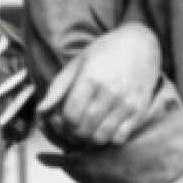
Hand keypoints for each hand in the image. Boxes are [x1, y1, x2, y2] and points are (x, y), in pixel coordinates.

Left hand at [39, 22, 161, 146]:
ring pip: (102, 137)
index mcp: (91, 79)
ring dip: (90, 139)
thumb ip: (57, 88)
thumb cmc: (106, 51)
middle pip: (84, 129)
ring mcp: (127, 102)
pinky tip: (106, 127)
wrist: (141, 43)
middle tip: (73, 126)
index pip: (70, 115)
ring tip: (88, 129)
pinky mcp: (139, 109)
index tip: (63, 119)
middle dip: (73, 133)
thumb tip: (41, 112)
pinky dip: (110, 138)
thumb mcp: (77, 63)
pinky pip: (121, 137)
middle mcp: (111, 92)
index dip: (62, 123)